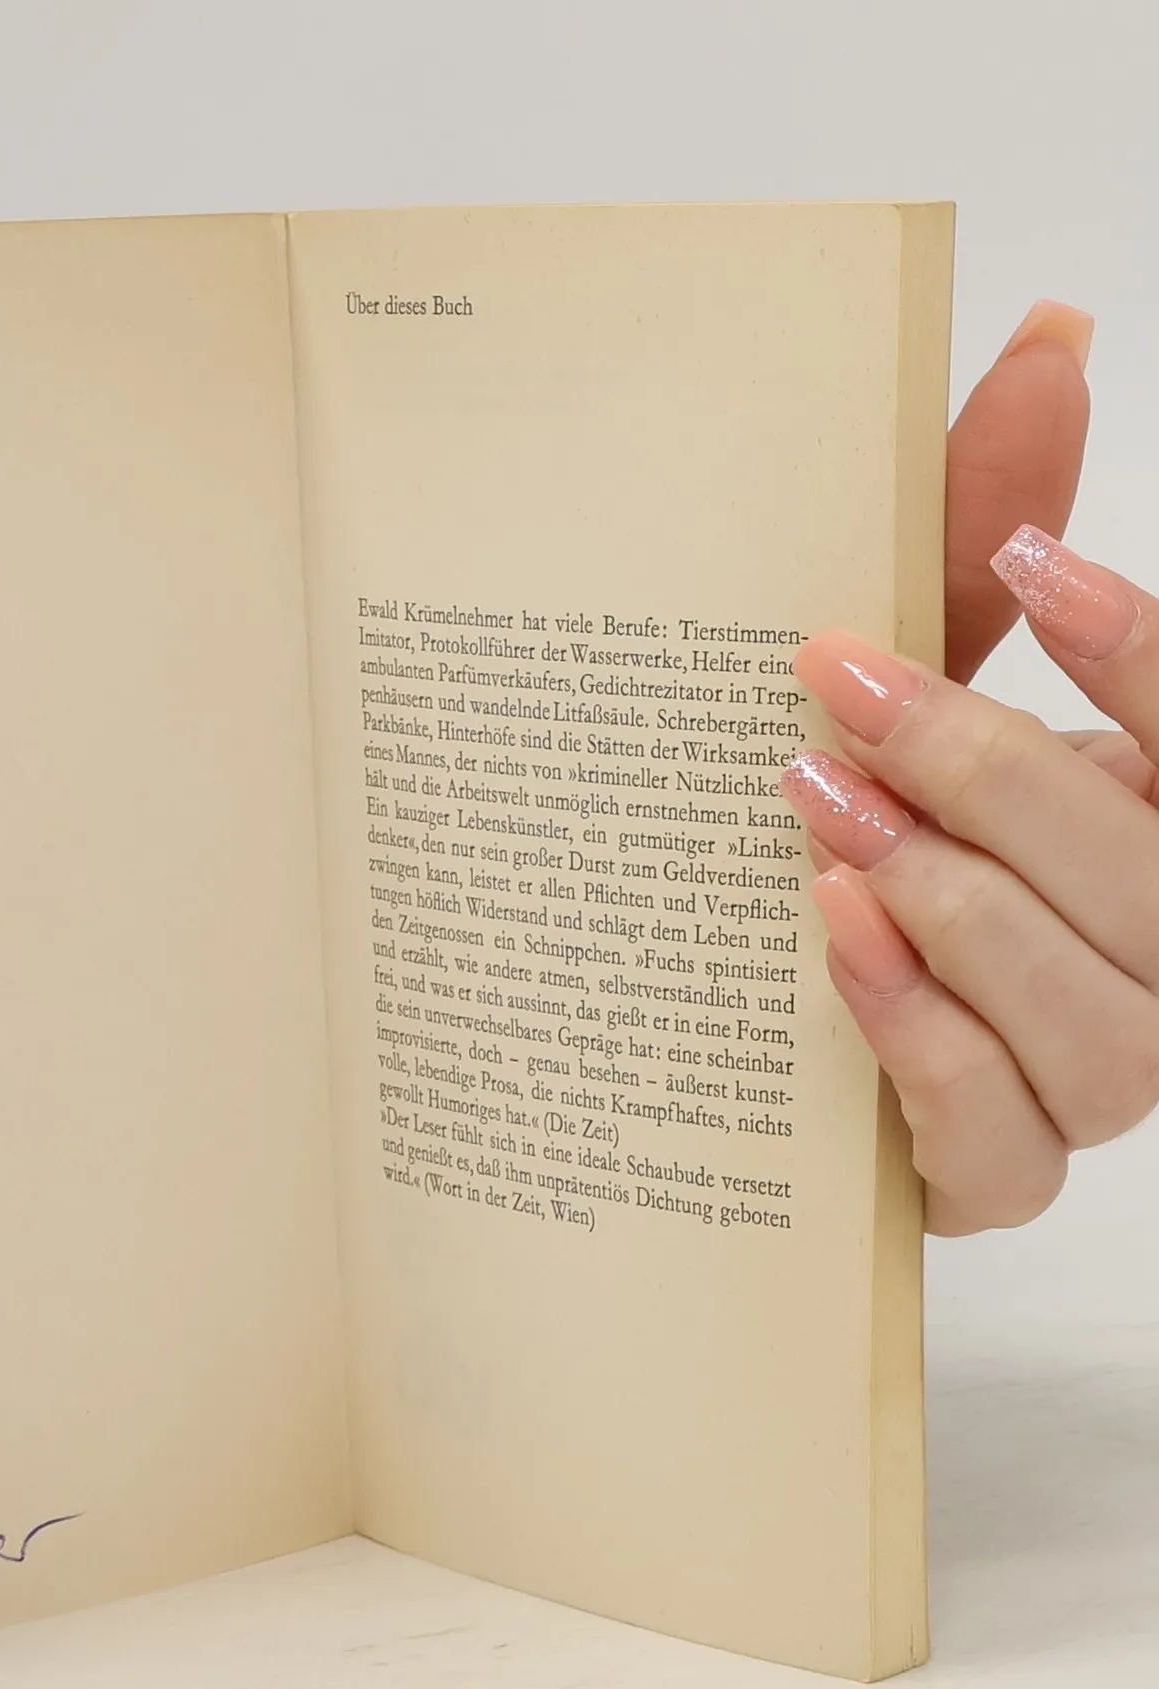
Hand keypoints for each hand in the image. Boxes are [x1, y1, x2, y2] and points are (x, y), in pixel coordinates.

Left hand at [780, 300, 1158, 1233]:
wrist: (746, 1019)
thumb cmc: (854, 830)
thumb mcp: (901, 682)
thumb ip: (972, 536)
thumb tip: (1047, 336)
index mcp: (1153, 830)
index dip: (1148, 660)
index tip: (1032, 566)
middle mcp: (1157, 960)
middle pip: (1147, 882)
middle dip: (995, 776)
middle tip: (846, 694)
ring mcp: (1087, 1084)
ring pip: (1097, 1022)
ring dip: (954, 909)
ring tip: (822, 819)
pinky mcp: (990, 1177)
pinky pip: (998, 1137)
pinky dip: (917, 1038)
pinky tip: (834, 942)